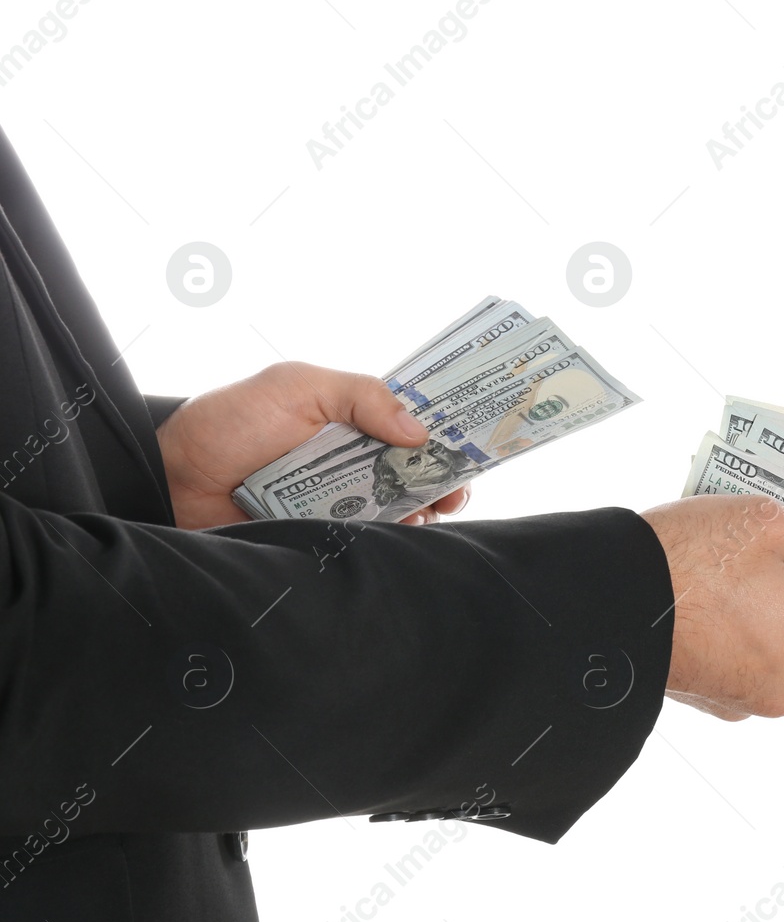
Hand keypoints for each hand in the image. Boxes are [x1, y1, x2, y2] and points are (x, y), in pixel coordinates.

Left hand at [154, 362, 471, 530]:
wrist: (172, 481)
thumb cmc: (227, 423)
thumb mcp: (295, 386)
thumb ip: (358, 395)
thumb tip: (417, 427)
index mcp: (350, 416)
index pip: (412, 419)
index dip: (446, 428)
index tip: (474, 440)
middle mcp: (351, 456)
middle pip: (417, 466)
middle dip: (446, 474)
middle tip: (456, 486)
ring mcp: (341, 497)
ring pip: (400, 503)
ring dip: (424, 505)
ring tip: (434, 507)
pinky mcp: (326, 532)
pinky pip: (370, 535)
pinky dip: (393, 535)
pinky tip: (405, 531)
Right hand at [640, 494, 783, 719]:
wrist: (602, 607)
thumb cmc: (688, 561)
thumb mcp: (764, 523)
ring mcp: (744, 700)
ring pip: (781, 655)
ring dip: (771, 618)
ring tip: (740, 571)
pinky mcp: (707, 700)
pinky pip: (741, 665)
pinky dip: (736, 636)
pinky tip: (709, 597)